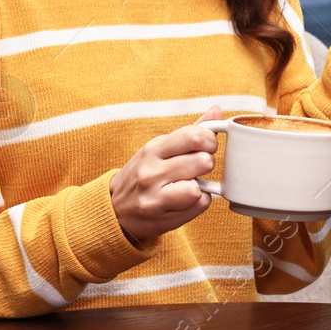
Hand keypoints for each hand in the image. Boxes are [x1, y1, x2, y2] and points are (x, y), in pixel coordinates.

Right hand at [110, 106, 222, 242]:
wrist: (114, 210)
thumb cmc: (142, 174)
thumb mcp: (158, 149)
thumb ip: (189, 132)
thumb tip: (216, 110)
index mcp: (153, 149)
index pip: (194, 136)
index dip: (210, 140)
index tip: (207, 146)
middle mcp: (151, 173)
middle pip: (203, 162)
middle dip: (207, 163)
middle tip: (197, 167)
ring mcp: (154, 198)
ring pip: (199, 188)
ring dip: (202, 186)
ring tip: (189, 184)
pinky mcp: (162, 220)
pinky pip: (199, 206)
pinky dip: (199, 202)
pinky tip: (185, 200)